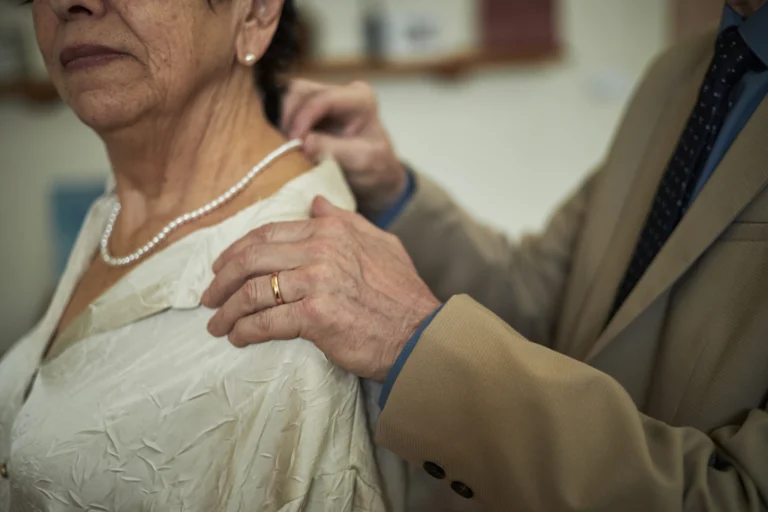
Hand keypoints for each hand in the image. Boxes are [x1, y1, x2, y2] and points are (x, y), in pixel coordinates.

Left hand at [201, 196, 440, 381]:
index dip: (236, 251)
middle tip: (208, 297)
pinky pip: (265, 321)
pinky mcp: (315, 316)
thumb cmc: (402, 292)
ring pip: (253, 292)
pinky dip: (245, 331)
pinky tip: (238, 338)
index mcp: (331, 230)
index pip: (268, 234)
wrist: (420, 333)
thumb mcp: (380, 243)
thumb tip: (315, 202)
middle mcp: (320, 251)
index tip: (221, 267)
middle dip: (221, 280)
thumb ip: (345, 220)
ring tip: (217, 325)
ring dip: (227, 311)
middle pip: (251, 259)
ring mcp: (316, 283)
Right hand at [282, 79, 407, 215]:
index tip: (296, 142)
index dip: (305, 117)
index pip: (324, 98)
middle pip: (301, 91)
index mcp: (360, 98)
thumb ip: (334, 149)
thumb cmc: (374, 169)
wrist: (375, 179)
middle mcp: (340, 92)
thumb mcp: (360, 162)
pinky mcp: (309, 111)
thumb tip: (304, 142)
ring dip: (282, 122)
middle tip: (286, 146)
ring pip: (289, 97)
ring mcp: (323, 99)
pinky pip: (286, 110)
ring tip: (285, 147)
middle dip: (290, 118)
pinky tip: (284, 145)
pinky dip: (281, 126)